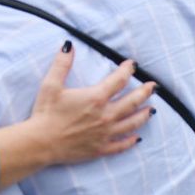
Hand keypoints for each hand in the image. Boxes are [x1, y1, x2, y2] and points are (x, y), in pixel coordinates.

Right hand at [30, 41, 154, 163]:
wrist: (42, 142)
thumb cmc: (45, 113)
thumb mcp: (50, 85)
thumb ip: (61, 64)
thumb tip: (68, 46)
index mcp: (95, 98)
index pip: (118, 80)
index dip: (127, 70)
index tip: (132, 64)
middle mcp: (106, 115)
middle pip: (132, 102)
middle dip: (144, 92)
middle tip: (153, 87)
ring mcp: (106, 133)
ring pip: (132, 123)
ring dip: (144, 115)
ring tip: (152, 110)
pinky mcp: (101, 148)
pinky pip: (122, 144)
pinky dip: (131, 140)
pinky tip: (137, 137)